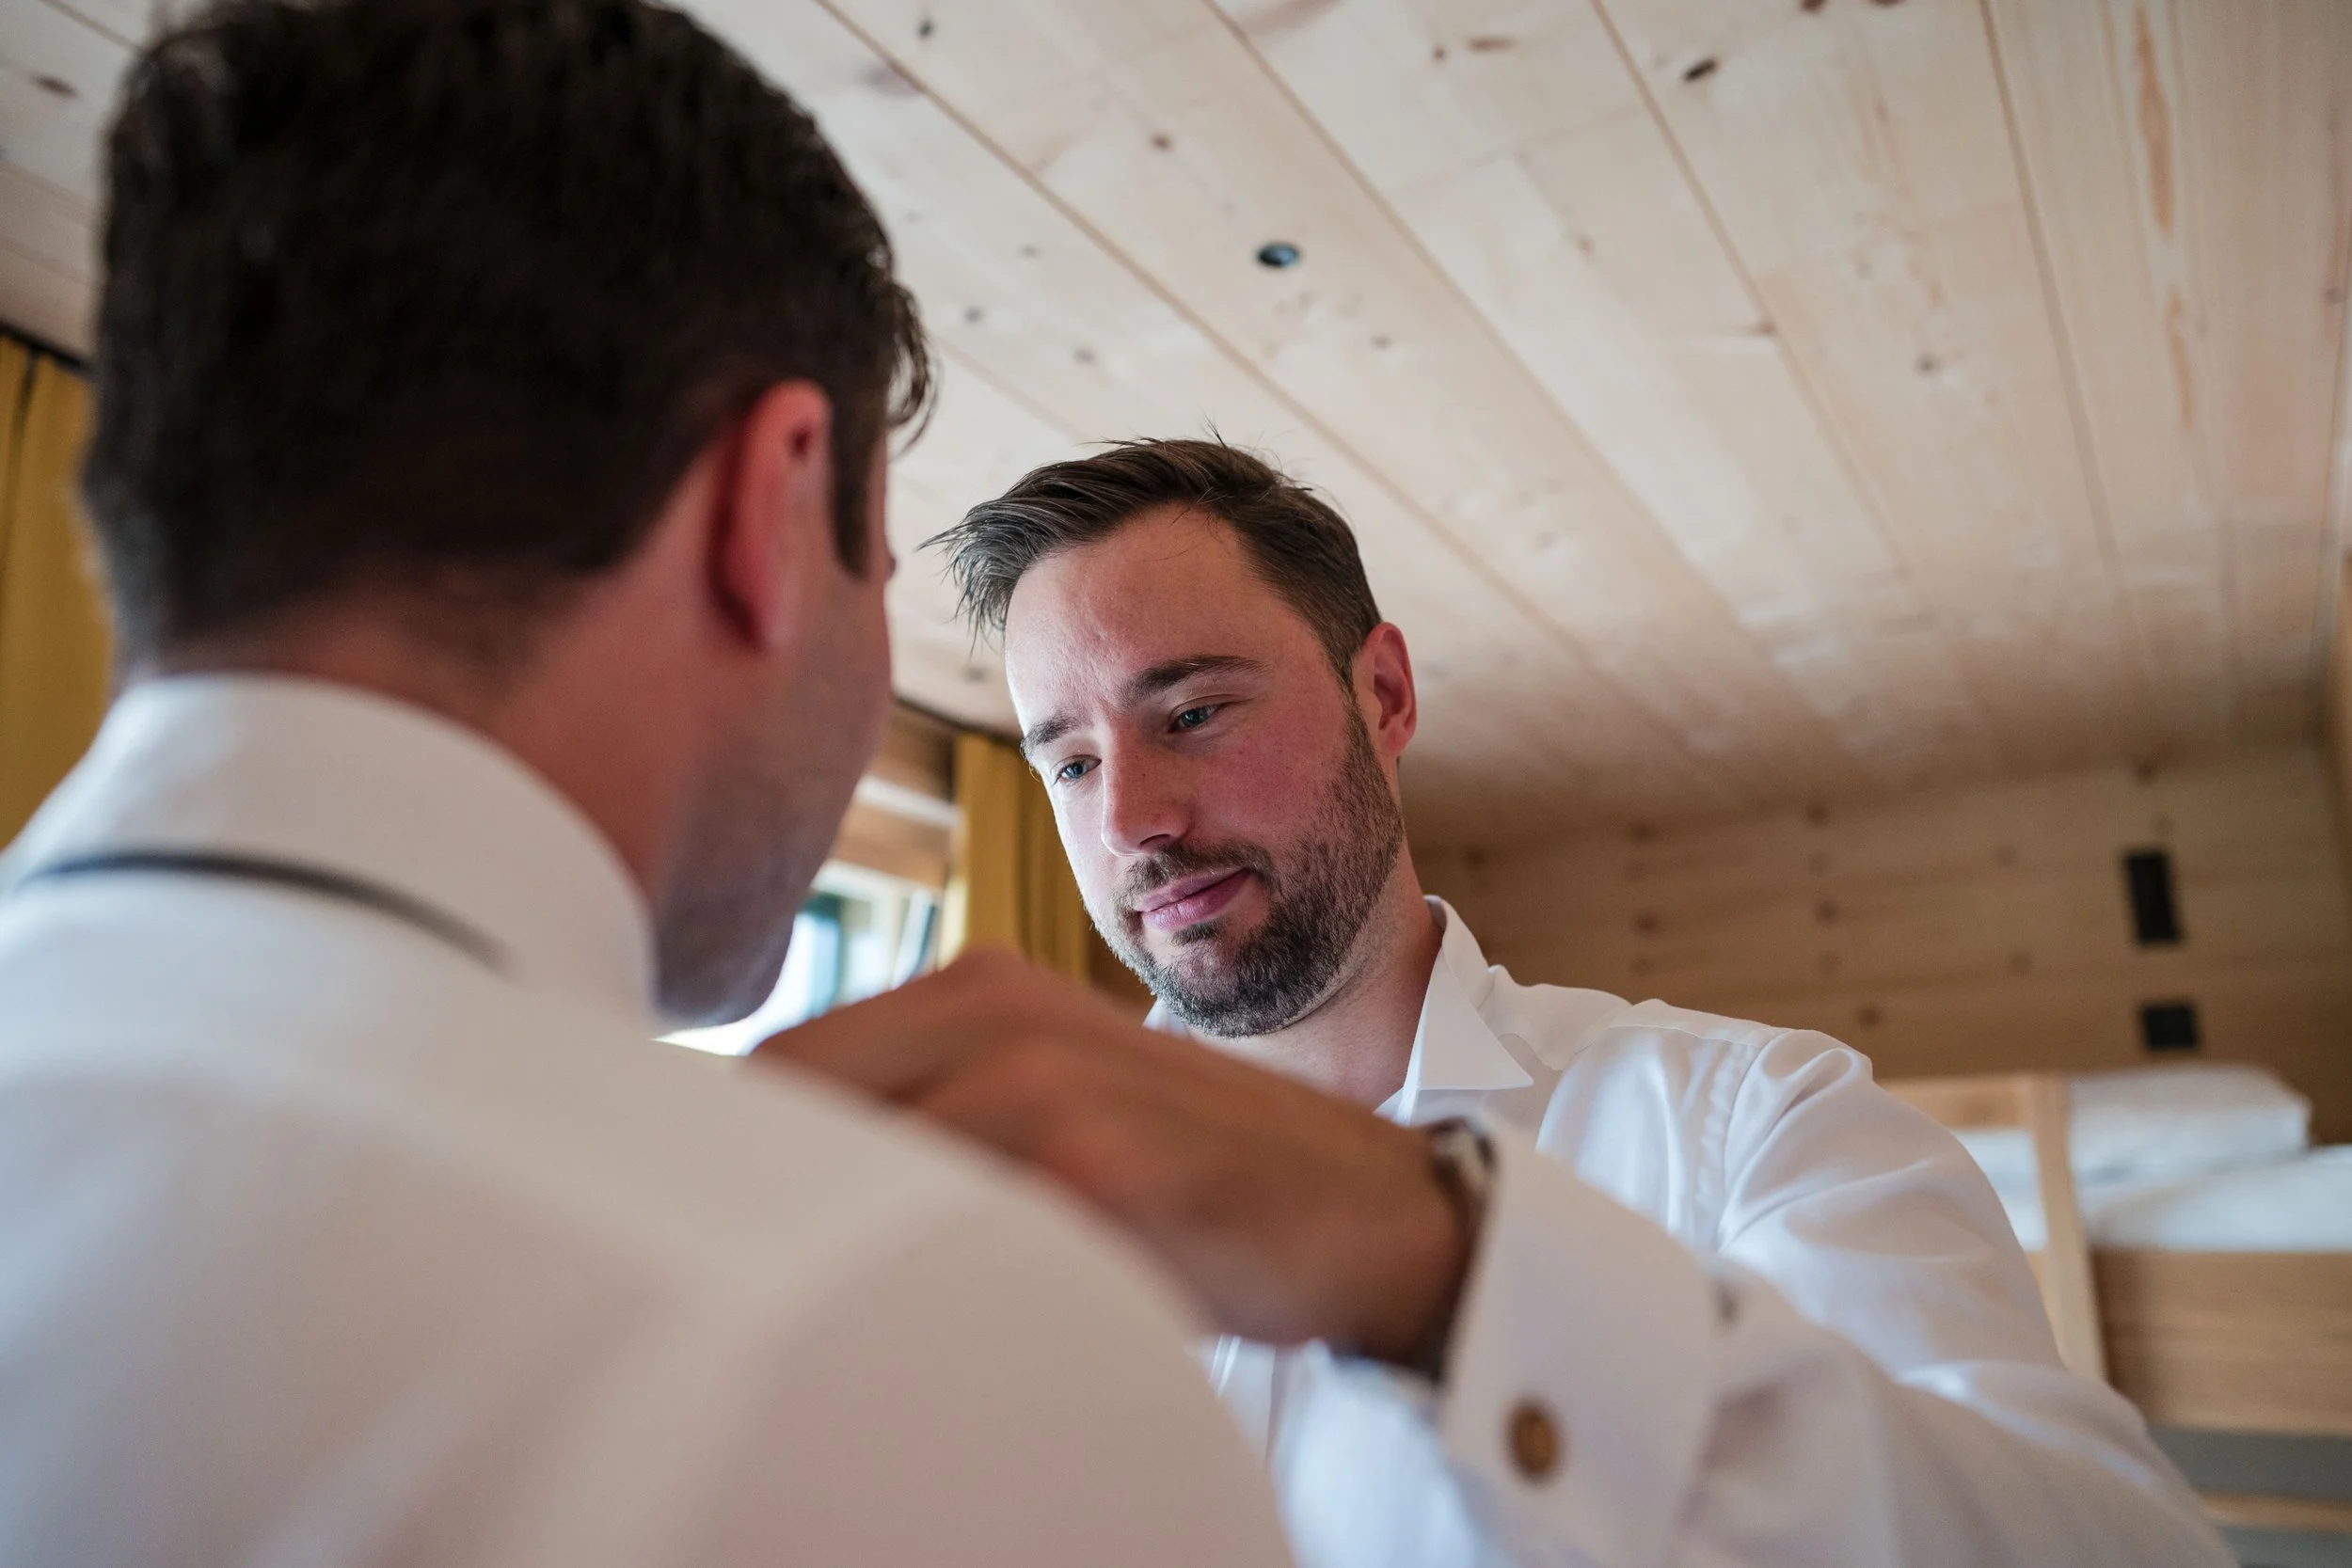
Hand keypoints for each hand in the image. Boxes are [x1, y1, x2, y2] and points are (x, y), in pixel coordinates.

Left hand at [754, 948, 1470, 1361]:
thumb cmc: (1188, 1175)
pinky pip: (950, 1233)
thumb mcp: (1048, 1106)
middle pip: (783, 1105)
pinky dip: (921, 1291)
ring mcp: (1044, 1083)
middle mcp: (995, 1012)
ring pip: (852, 1170)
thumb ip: (932, 1110)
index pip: (776, 1064)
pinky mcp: (1094, 1169)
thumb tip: (773, 1180)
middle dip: (755, 1201)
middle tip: (748, 1297)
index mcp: (974, 989)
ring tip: (841, 1323)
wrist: (1364, 1210)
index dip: (725, 1157)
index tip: (713, 1240)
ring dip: (825, 1253)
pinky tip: (953, 1325)